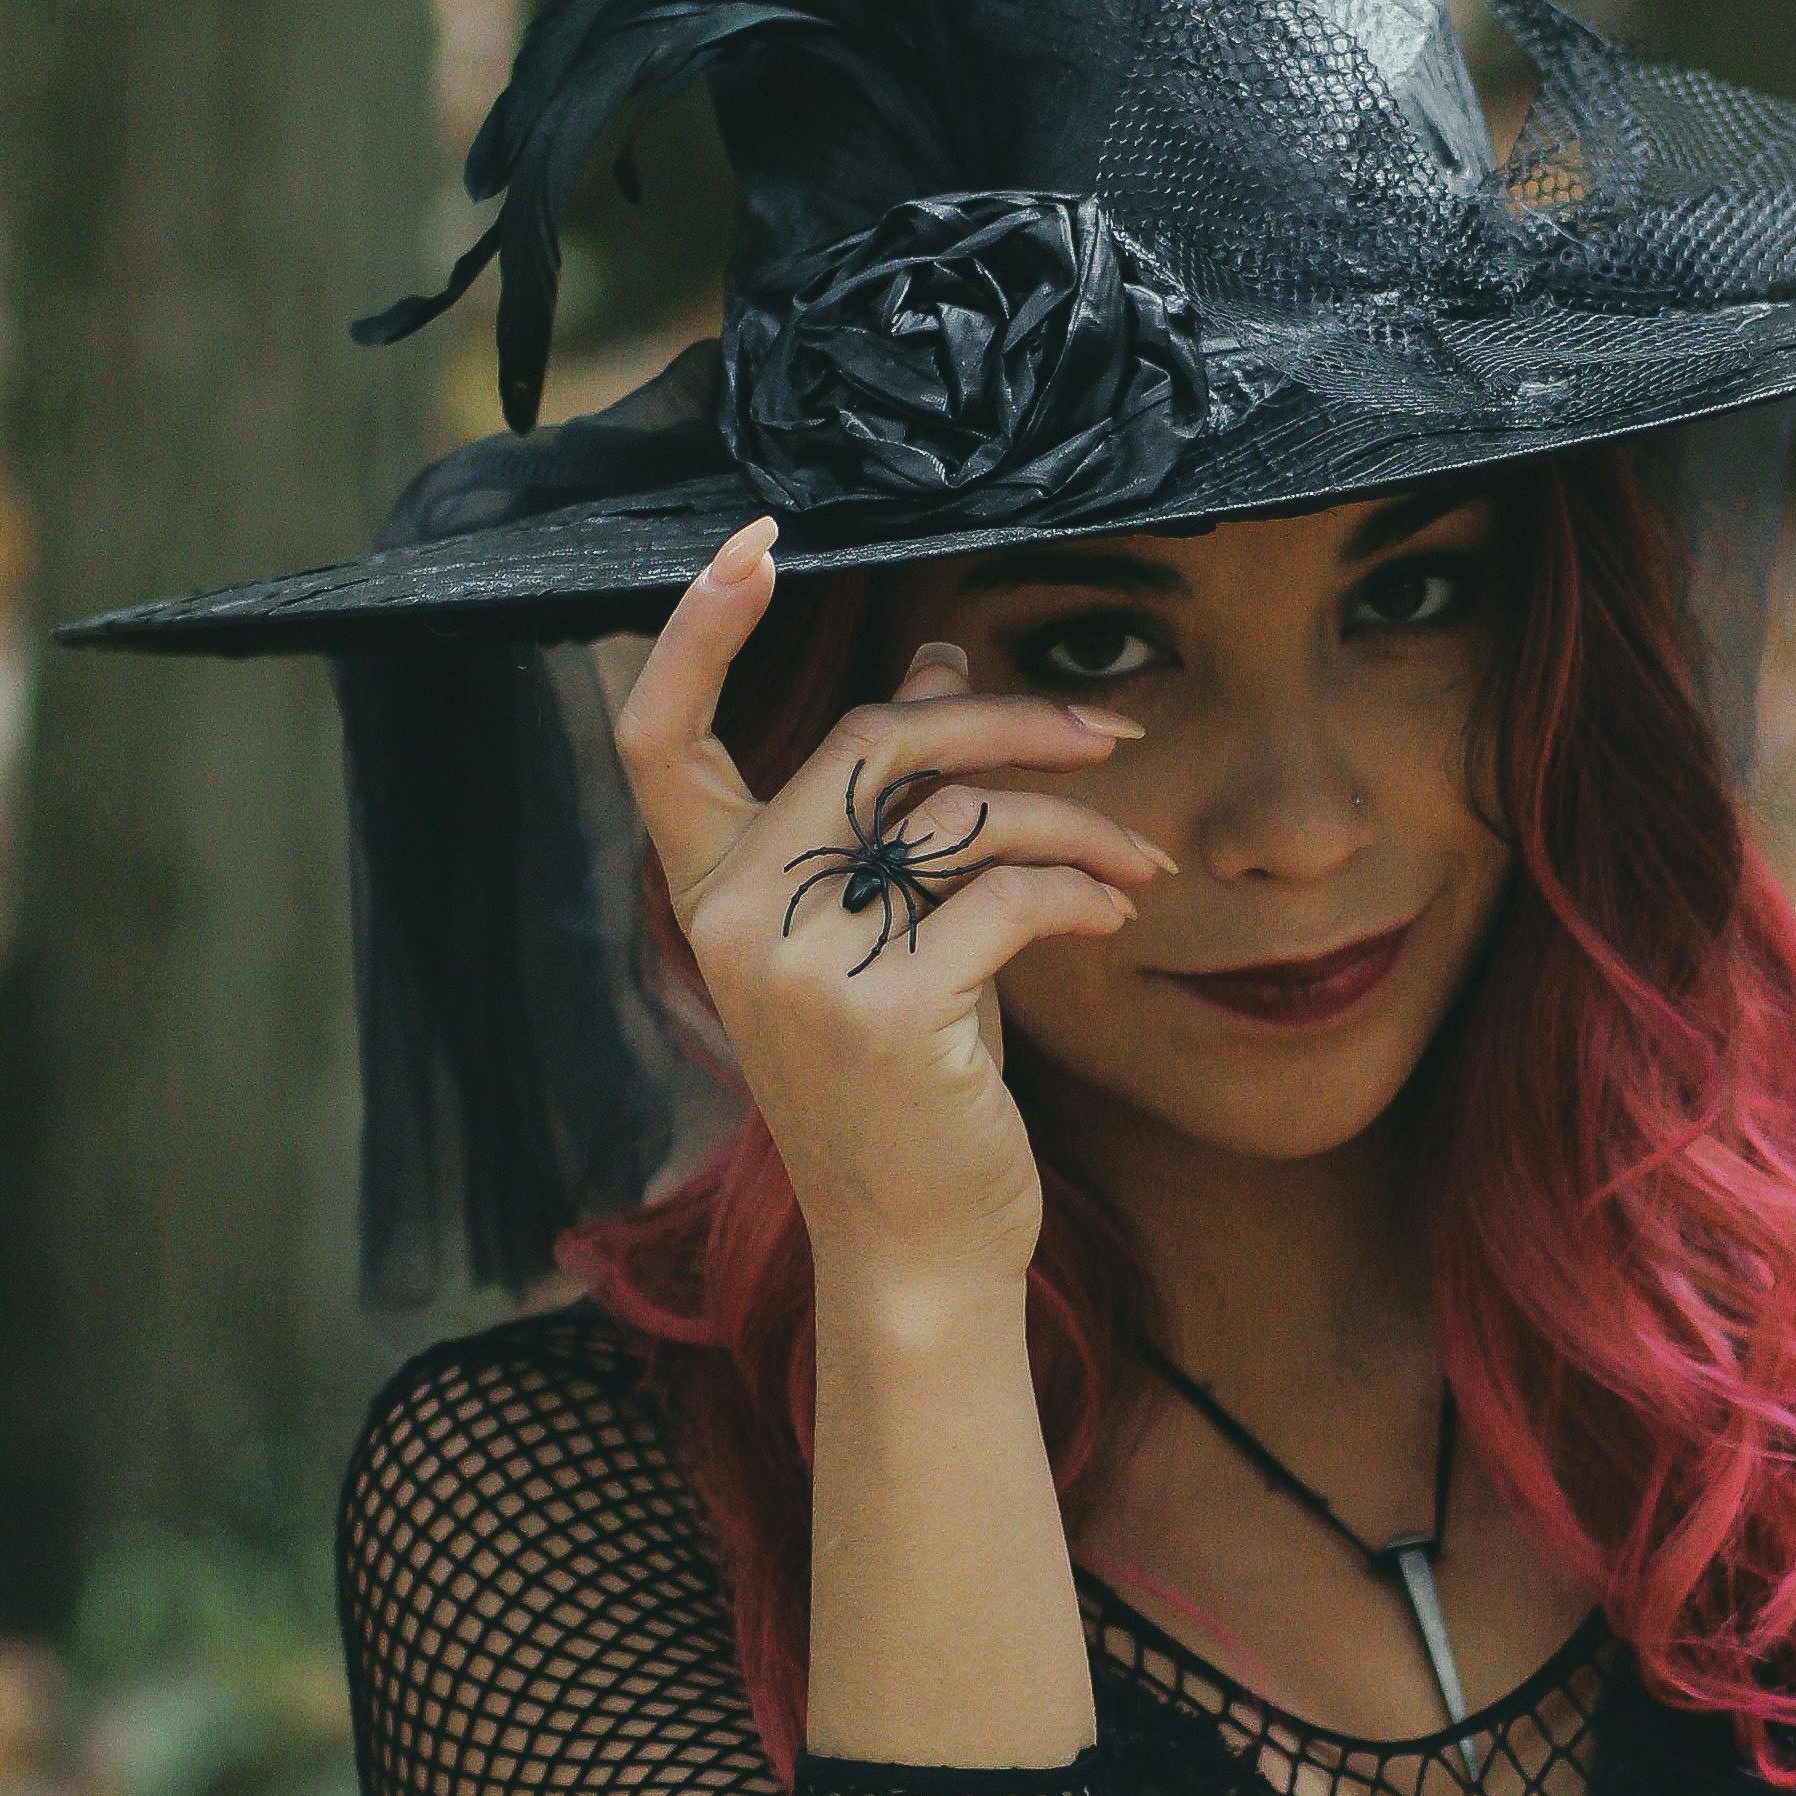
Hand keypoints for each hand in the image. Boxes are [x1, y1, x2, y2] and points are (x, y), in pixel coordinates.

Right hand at [614, 520, 1171, 1308]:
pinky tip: (1116, 916)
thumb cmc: (908, 1091)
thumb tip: (937, 668)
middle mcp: (732, 920)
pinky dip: (1079, 891)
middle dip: (1005, 721)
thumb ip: (892, 811)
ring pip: (953, 814)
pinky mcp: (881, 1014)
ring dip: (1072, 815)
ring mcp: (798, 968)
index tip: (755, 542)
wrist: (918, 1253)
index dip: (694, 628)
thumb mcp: (889, 937)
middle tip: (1108, 734)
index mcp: (710, 892)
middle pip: (867, 742)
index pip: (656, 734)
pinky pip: (1003, 895)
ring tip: (1139, 857)